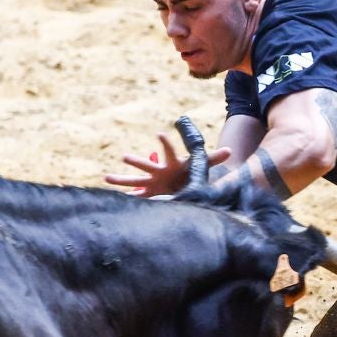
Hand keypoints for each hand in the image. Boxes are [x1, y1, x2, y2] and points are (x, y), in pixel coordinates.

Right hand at [104, 134, 232, 197]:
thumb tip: (230, 150)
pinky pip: (136, 196)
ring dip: (121, 179)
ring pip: (134, 180)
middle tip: (124, 157)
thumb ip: (212, 158)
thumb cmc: (190, 172)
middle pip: (146, 165)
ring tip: (106, 178)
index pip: (169, 152)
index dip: (165, 144)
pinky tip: (115, 202)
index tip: (160, 134)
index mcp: (171, 163)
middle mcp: (159, 171)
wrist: (182, 184)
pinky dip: (127, 199)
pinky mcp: (149, 193)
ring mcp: (152, 182)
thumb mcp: (201, 167)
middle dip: (136, 161)